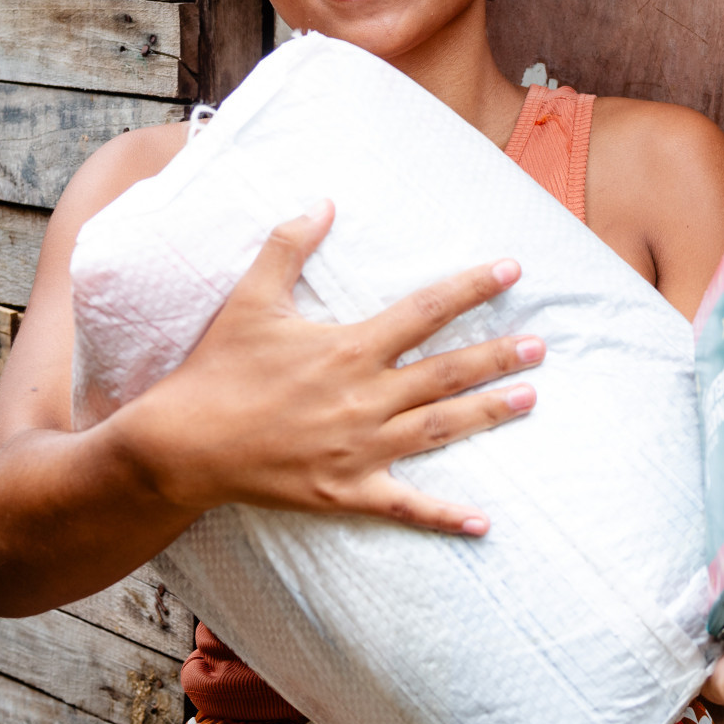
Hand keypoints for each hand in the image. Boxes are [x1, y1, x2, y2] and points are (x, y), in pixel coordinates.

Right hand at [110, 201, 541, 533]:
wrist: (182, 446)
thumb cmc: (217, 370)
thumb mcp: (251, 300)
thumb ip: (288, 246)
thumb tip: (322, 201)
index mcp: (349, 349)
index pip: (425, 311)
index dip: (471, 288)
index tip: (512, 272)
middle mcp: (364, 397)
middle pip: (446, 372)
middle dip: (497, 356)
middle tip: (541, 347)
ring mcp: (360, 449)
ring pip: (439, 429)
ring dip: (488, 413)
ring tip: (531, 399)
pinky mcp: (347, 492)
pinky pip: (406, 506)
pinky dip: (446, 516)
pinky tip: (484, 522)